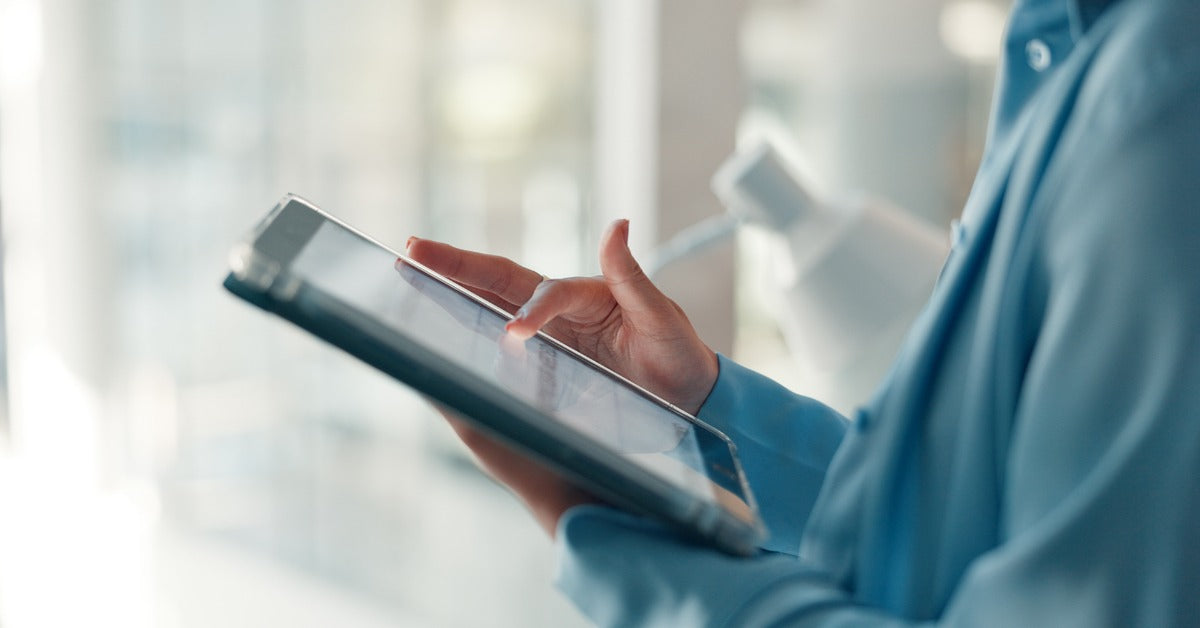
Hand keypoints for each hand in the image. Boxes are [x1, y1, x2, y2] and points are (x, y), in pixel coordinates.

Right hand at [407, 219, 718, 413]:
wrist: (688, 397)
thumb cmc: (677, 352)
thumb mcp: (660, 316)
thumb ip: (631, 276)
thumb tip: (618, 224)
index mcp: (587, 293)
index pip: (549, 294)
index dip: (532, 311)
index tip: (516, 333)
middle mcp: (561, 308)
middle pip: (502, 280)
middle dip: (458, 266)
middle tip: (414, 251)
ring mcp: (549, 333)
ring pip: (492, 304)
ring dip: (453, 289)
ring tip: (411, 273)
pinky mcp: (544, 362)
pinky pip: (499, 345)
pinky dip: (468, 334)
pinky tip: (437, 328)